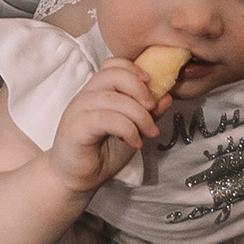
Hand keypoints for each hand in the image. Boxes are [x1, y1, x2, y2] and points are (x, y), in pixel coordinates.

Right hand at [49, 58, 162, 195]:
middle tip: (153, 109)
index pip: (113, 64)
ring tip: (149, 132)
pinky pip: (106, 119)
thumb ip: (148, 113)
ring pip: (114, 98)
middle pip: (114, 75)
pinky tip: (134, 142)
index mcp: (98, 91)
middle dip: (140, 89)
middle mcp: (86, 96)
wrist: (77, 179)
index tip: (152, 85)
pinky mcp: (76, 128)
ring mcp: (79, 110)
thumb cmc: (102, 153)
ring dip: (139, 115)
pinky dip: (128, 129)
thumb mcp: (133, 130)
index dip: (135, 69)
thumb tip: (167, 96)